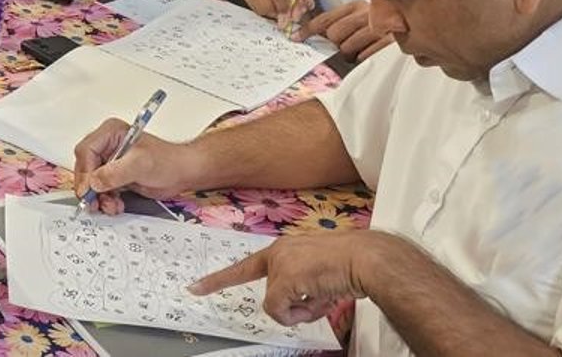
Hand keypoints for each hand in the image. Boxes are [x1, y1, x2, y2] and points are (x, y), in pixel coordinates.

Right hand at [71, 117, 199, 212]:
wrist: (182, 173)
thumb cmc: (168, 161)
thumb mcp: (140, 165)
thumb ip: (115, 173)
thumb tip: (94, 182)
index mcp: (110, 133)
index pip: (87, 151)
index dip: (85, 172)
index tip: (89, 189)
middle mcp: (107, 145)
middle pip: (85, 167)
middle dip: (90, 187)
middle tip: (93, 202)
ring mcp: (110, 161)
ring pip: (92, 181)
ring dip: (99, 197)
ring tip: (110, 206)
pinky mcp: (115, 176)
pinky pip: (101, 189)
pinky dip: (106, 200)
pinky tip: (115, 205)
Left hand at [190, 229, 392, 327]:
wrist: (367, 258)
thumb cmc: (351, 263)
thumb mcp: (319, 272)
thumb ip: (301, 284)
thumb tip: (297, 306)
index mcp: (284, 249)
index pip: (245, 266)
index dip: (218, 279)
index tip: (194, 288)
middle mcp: (277, 253)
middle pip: (271, 294)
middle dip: (295, 306)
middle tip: (321, 296)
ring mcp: (279, 265)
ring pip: (276, 305)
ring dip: (302, 310)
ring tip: (325, 294)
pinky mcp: (283, 279)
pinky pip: (280, 311)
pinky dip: (300, 313)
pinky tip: (321, 298)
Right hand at [239, 0, 313, 31]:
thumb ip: (304, 0)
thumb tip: (295, 17)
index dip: (283, 8)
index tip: (289, 16)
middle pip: (265, 2)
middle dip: (276, 12)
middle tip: (284, 11)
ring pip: (258, 6)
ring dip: (270, 11)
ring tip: (278, 5)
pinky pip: (252, 7)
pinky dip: (262, 9)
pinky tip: (269, 2)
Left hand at [296, 0, 392, 59]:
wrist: (410, 31)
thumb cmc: (376, 30)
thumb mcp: (355, 22)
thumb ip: (335, 24)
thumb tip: (304, 34)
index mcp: (355, 6)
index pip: (325, 19)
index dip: (308, 30)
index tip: (296, 38)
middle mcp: (366, 13)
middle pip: (333, 34)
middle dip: (335, 44)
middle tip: (346, 47)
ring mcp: (378, 27)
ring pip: (346, 47)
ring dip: (350, 54)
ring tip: (360, 50)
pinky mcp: (388, 43)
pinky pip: (363, 57)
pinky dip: (363, 59)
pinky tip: (370, 55)